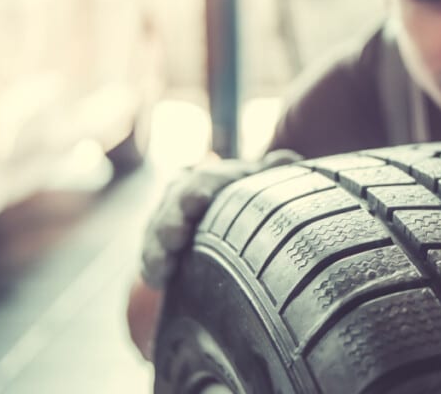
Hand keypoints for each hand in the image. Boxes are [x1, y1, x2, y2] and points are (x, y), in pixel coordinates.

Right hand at [140, 149, 302, 288]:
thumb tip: (291, 160)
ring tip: (164, 266)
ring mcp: (164, 221)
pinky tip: (157, 280)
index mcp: (206, 178)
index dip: (198, 190)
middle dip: (171, 221)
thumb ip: (271, 172)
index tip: (198, 200)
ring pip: (155, 233)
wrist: (216, 216)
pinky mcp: (155, 247)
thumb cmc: (242, 198)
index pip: (201, 180)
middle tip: (176, 236)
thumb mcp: (257, 183)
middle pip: (172, 207)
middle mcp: (180, 195)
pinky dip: (151, 268)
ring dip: (157, 250)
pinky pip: (148, 257)